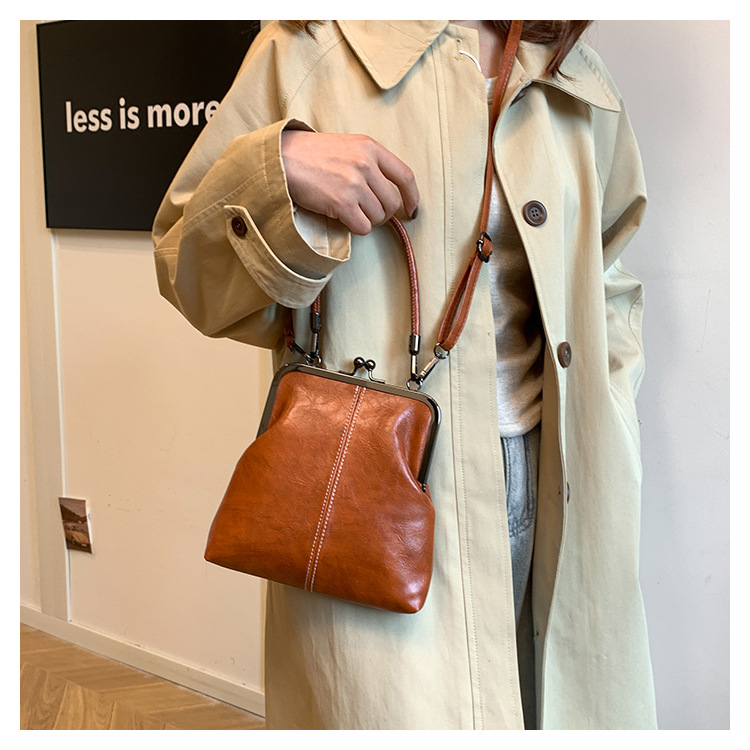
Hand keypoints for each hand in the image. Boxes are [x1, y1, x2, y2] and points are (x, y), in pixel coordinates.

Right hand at [281, 130, 418, 235]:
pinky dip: (356, 228)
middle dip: (384, 214)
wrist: (282, 159)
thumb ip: (369, 162)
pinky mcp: (342, 203)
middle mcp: (366, 164)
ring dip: (367, 221)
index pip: (405, 176)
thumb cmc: (311, 155)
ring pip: (378, 216)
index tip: (411, 209)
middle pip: (392, 202)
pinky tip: (343, 218)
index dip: (412, 197)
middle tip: (370, 214)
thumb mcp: (346, 146)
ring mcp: (354, 183)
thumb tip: (387, 190)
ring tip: (350, 212)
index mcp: (370, 147)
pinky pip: (363, 227)